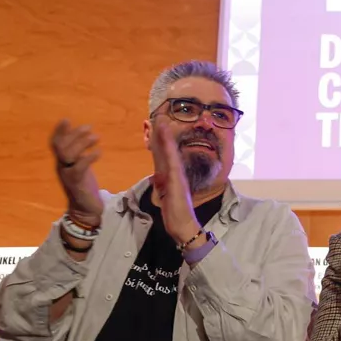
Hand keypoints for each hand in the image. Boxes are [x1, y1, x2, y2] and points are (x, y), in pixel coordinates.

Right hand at [51, 120, 103, 225]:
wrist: (85, 210)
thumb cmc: (84, 187)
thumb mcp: (81, 167)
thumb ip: (79, 154)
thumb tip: (83, 138)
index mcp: (62, 162)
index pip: (55, 144)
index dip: (59, 131)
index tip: (66, 119)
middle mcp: (61, 167)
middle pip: (61, 147)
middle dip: (74, 134)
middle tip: (89, 127)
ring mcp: (67, 175)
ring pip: (68, 155)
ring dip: (81, 143)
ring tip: (96, 137)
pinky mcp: (76, 183)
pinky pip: (79, 167)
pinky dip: (89, 158)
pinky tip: (99, 152)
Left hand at [149, 117, 201, 245]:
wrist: (183, 225)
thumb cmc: (176, 214)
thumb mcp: (167, 196)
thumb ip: (164, 185)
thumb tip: (159, 177)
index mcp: (171, 176)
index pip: (164, 155)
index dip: (160, 140)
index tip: (157, 125)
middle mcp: (175, 172)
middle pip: (167, 149)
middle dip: (162, 133)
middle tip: (159, 115)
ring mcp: (177, 174)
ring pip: (169, 151)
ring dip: (165, 135)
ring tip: (162, 120)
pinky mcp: (177, 179)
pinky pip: (172, 159)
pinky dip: (168, 146)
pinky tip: (166, 136)